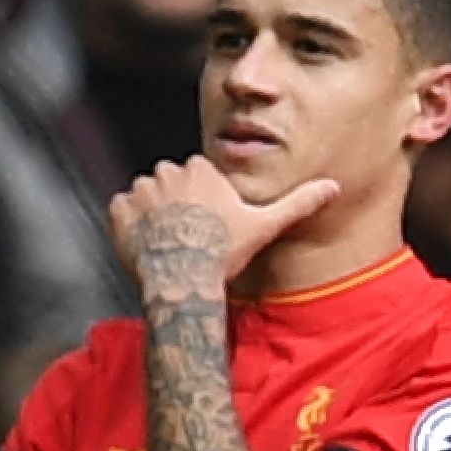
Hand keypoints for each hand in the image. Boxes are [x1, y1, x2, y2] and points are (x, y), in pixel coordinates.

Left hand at [107, 156, 341, 302]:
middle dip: (174, 201)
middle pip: (168, 181)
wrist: (183, 279)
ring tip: (164, 239)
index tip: (205, 220)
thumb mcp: (265, 225)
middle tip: (184, 232)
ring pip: (144, 193)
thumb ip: (297, 202)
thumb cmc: (223, 253)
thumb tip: (332, 187)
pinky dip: (127, 222)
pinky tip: (143, 240)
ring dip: (150, 211)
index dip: (200, 198)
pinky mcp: (118, 210)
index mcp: (201, 170)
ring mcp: (140, 191)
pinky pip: (119, 208)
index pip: (196, 174)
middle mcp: (168, 173)